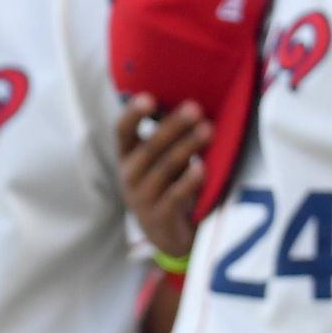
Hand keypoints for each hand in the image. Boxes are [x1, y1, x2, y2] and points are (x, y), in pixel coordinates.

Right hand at [116, 97, 212, 260]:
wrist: (171, 234)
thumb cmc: (171, 184)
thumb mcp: (165, 159)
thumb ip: (172, 135)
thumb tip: (193, 101)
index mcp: (128, 156)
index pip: (123, 131)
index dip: (133, 114)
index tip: (149, 97)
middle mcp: (130, 176)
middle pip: (149, 147)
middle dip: (173, 126)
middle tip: (195, 108)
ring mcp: (142, 199)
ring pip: (164, 169)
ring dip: (187, 147)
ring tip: (208, 130)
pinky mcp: (159, 219)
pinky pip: (174, 196)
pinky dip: (188, 181)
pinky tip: (202, 167)